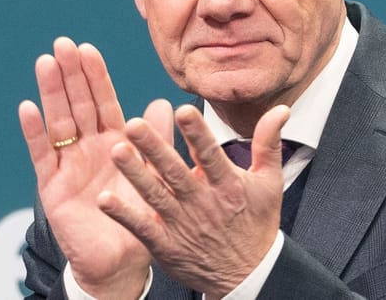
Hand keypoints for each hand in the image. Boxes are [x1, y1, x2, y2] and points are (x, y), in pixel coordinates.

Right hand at [18, 37, 172, 298]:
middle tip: (62, 43)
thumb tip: (164, 102)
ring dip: (50, 92)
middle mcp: (88, 148)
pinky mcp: (52, 187)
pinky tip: (27, 108)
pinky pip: (42, 155)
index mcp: (114, 142)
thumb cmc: (139, 217)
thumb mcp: (154, 174)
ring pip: (58, 122)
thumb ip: (156, 140)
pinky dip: (34, 132)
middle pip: (77, 104)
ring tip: (45, 63)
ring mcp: (68, 165)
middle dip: (70, 74)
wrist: (123, 261)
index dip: (95, 76)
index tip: (87, 48)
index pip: (103, 102)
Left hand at [97, 103, 290, 298]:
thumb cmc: (256, 224)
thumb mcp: (270, 182)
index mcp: (227, 185)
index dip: (197, 133)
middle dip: (155, 148)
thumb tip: (280, 110)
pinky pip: (142, 228)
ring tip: (117, 151)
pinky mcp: (166, 245)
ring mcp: (182, 224)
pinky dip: (125, 215)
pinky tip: (105, 200)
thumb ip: (269, 143)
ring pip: (155, 195)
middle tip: (134, 124)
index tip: (183, 110)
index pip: (210, 154)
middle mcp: (202, 202)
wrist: (248, 276)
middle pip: (175, 172)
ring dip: (135, 174)